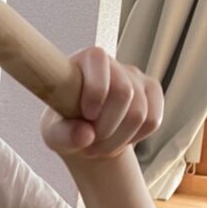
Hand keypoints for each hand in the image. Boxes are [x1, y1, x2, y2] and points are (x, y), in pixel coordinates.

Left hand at [41, 46, 162, 159]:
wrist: (85, 134)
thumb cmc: (64, 126)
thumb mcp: (54, 134)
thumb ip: (63, 134)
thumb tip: (86, 135)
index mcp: (85, 60)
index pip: (99, 62)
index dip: (95, 91)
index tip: (86, 116)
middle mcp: (113, 64)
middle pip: (123, 93)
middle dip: (106, 127)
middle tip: (89, 145)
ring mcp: (136, 77)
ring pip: (139, 113)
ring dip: (118, 139)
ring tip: (99, 147)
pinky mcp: (152, 93)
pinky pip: (152, 121)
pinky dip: (135, 138)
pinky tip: (118, 140)